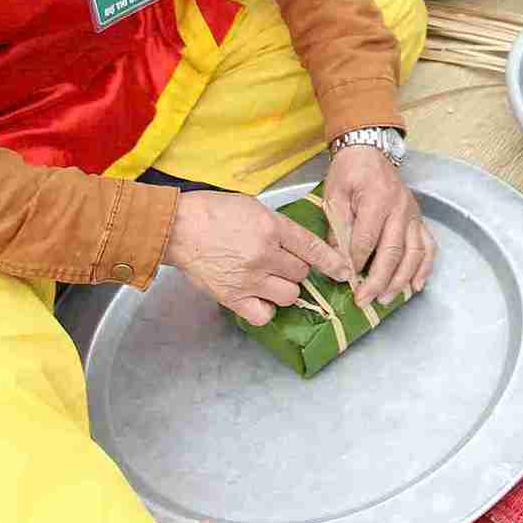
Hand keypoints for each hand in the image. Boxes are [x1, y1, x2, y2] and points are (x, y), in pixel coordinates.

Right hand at [163, 189, 352, 326]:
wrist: (178, 227)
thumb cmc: (213, 212)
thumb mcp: (253, 207)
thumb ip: (278, 227)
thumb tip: (298, 245)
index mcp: (272, 227)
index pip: (313, 248)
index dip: (332, 262)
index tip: (343, 271)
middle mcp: (265, 254)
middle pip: (301, 273)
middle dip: (296, 270)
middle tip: (281, 264)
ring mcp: (250, 278)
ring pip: (289, 295)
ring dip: (284, 289)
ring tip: (270, 280)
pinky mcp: (233, 297)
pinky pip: (264, 314)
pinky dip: (266, 309)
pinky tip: (259, 297)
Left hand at [321, 144, 433, 305]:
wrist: (370, 150)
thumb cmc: (350, 172)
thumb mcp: (335, 194)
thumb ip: (338, 226)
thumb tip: (338, 258)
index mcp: (376, 200)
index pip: (367, 240)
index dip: (356, 262)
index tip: (346, 278)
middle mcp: (400, 209)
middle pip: (393, 251)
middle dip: (378, 280)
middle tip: (365, 300)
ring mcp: (413, 214)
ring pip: (414, 253)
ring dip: (401, 279)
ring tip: (386, 298)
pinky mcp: (419, 219)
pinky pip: (427, 246)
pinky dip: (424, 268)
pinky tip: (416, 285)